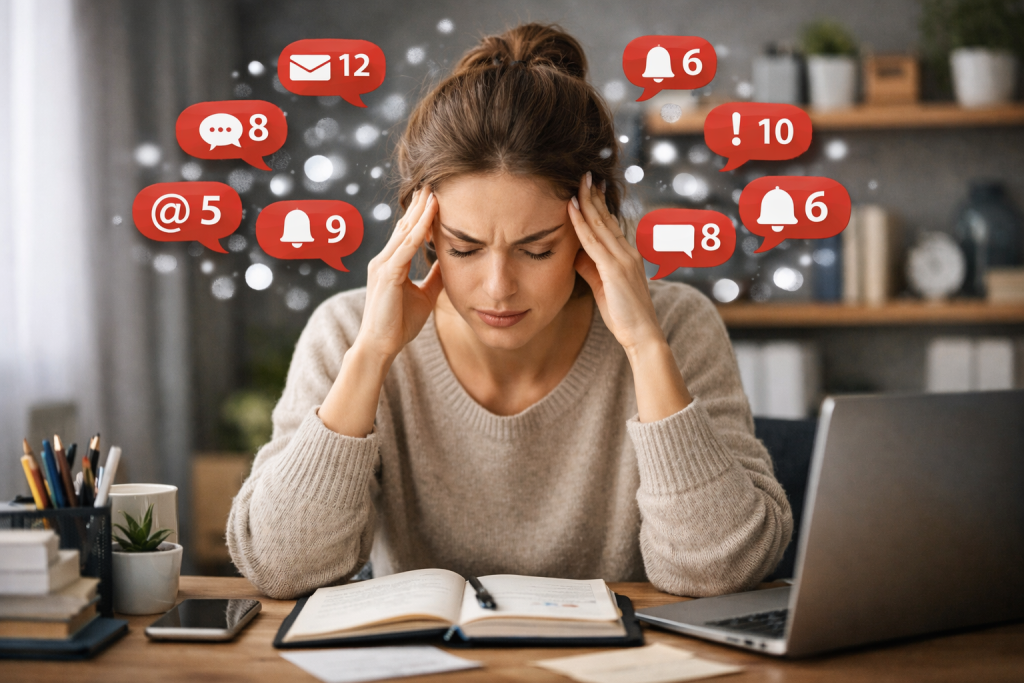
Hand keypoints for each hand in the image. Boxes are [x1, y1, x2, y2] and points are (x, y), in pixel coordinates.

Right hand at [355, 186, 443, 363]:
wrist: (380, 346)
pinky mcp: (387, 275)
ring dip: (420, 211)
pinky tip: (430, 218)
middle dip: (419, 205)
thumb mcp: (424, 296)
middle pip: (405, 226)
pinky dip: (419, 231)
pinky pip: (406, 248)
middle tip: (433, 182)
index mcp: (391, 264)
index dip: (421, 214)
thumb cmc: (398, 324)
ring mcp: (383, 266)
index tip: (434, 196)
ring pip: (405, 232)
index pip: (408, 233)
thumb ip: (434, 278)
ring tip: (433, 191)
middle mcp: (384, 260)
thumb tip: (448, 263)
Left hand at [568, 172, 664, 355]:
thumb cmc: (624, 315)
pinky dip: (580, 223)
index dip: (599, 204)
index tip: (590, 187)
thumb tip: (574, 254)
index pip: (610, 224)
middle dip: (593, 195)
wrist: (643, 335)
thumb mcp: (603, 287)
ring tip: (577, 182)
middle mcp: (627, 252)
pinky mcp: (614, 269)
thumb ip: (590, 268)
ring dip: (586, 201)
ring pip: (600, 224)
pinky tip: (571, 208)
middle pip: (606, 217)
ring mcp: (622, 259)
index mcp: (627, 255)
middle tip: (585, 174)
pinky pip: (593, 241)